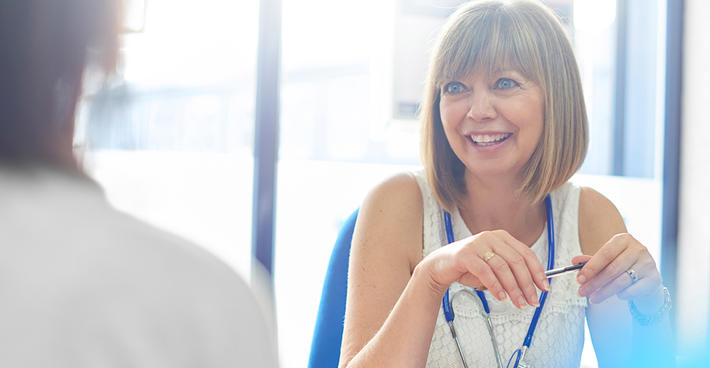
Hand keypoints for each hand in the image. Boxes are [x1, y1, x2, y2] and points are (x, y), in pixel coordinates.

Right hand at [422, 230, 549, 308]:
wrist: (440, 266)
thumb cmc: (469, 267)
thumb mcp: (493, 267)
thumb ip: (510, 272)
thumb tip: (533, 287)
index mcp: (502, 237)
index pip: (526, 253)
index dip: (538, 271)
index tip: (544, 288)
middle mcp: (491, 237)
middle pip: (516, 261)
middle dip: (527, 284)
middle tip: (532, 301)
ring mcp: (477, 244)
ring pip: (502, 268)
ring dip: (513, 289)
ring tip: (518, 303)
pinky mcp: (465, 254)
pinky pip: (485, 272)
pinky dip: (495, 286)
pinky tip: (501, 297)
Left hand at [573, 233, 663, 310]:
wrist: (646, 275)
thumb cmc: (622, 265)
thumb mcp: (606, 260)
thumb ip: (591, 261)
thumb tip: (574, 261)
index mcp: (624, 240)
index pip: (605, 253)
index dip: (591, 267)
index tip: (579, 279)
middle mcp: (638, 249)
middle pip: (613, 269)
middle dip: (595, 283)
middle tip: (582, 292)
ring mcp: (648, 263)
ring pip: (622, 281)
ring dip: (604, 292)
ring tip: (593, 298)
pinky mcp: (655, 278)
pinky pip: (633, 290)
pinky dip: (622, 295)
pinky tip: (617, 296)